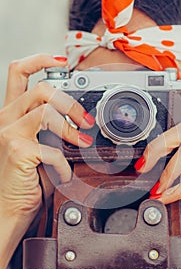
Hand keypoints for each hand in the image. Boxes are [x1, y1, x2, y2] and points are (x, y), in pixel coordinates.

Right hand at [0, 54, 94, 268]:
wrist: (7, 210)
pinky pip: (52, 148)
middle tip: (85, 119)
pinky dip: (65, 163)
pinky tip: (64, 174)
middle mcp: (7, 119)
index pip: (19, 72)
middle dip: (71, 101)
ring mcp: (9, 134)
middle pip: (41, 88)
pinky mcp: (17, 152)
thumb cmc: (25, 180)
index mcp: (12, 114)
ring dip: (71, 127)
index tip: (60, 60)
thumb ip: (54, 131)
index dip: (40, 59)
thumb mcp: (41, 148)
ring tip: (82, 142)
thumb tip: (81, 122)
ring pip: (46, 111)